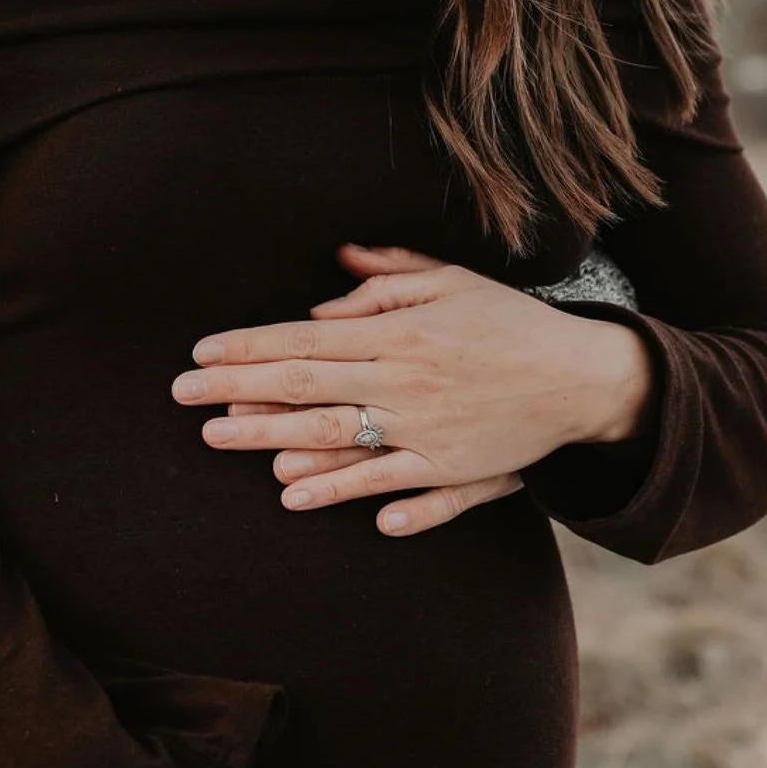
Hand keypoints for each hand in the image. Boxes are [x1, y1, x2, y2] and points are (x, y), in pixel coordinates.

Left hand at [176, 244, 652, 535]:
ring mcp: (424, 429)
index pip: (306, 339)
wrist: (582, 377)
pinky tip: (299, 497)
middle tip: (183, 396)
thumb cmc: (510, 322)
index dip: (250, 346)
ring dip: (272, 439)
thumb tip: (334, 270)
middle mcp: (403, 380)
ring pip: (335, 438)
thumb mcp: (452, 281)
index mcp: (398, 332)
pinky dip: (347, 492)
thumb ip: (389, 277)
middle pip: (306, 387)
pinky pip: (391, 483)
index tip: (202, 353)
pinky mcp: (449, 467)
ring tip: (221, 438)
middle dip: (239, 390)